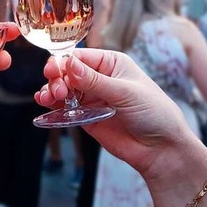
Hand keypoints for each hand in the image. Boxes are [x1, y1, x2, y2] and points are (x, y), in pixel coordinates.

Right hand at [35, 49, 195, 178]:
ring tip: (48, 99)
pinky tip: (45, 105)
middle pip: (67, 72)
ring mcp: (92, 98)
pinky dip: (53, 106)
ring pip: (63, 89)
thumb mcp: (124, 92)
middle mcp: (99, 78)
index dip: (63, 62)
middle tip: (57, 91)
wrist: (161, 149)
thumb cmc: (153, 113)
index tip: (53, 71)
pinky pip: (64, 108)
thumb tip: (68, 63)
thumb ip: (93, 80)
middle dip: (57, 78)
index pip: (79, 56)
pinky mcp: (86, 117)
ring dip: (51, 91)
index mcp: (111, 64)